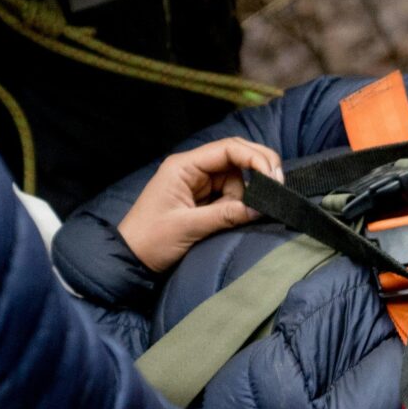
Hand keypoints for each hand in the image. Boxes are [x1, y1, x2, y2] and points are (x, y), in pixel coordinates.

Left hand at [116, 137, 284, 272]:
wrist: (131, 260)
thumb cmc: (150, 240)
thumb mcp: (188, 227)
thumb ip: (226, 214)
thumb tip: (261, 207)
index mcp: (184, 166)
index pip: (228, 148)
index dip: (255, 158)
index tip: (273, 178)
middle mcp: (193, 169)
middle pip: (237, 157)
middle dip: (259, 170)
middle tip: (277, 189)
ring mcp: (199, 183)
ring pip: (238, 178)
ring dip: (247, 195)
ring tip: (239, 216)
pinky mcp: (203, 199)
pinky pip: (232, 194)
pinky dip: (241, 204)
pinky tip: (241, 215)